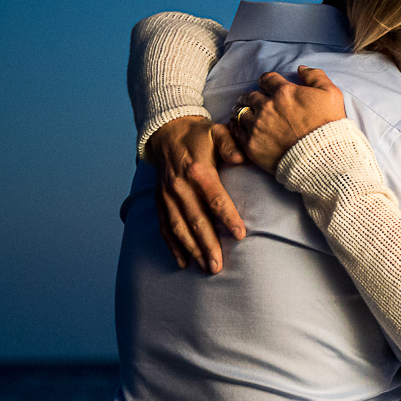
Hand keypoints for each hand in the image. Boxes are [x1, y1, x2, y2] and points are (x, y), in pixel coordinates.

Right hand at [147, 115, 246, 273]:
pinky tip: (183, 262)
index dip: (228, 217)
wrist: (166, 132)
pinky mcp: (160, 201)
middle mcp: (180, 186)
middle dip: (208, 244)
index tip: (240, 235)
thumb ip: (230, 145)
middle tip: (218, 266)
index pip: (215, 198)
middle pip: (196, 219)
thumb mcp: (218, 132)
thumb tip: (240, 158)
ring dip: (192, 250)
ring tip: (206, 268)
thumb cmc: (199, 135)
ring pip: (179, 228)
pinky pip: (164, 227)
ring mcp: (167, 196)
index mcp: (198, 171)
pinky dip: (173, 246)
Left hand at [229, 67, 346, 172]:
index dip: (267, 81)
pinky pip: (237, 131)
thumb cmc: (329, 126)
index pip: (267, 79)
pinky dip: (236, 126)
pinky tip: (239, 126)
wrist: (323, 158)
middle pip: (250, 95)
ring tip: (244, 113)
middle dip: (252, 96)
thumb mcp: (332, 95)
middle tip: (252, 100)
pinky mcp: (252, 144)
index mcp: (285, 92)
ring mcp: (258, 126)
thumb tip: (301, 69)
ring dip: (242, 110)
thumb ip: (316, 77)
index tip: (267, 86)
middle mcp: (267, 106)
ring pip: (241, 112)